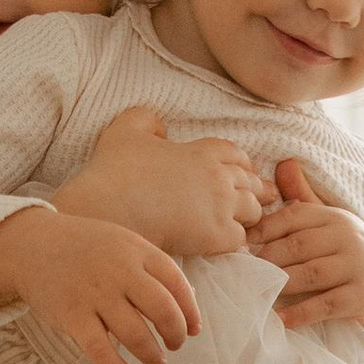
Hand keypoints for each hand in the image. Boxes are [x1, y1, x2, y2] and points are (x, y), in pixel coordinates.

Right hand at [0, 201, 200, 363]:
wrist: (31, 245)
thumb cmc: (85, 248)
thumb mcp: (122, 245)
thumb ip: (152, 269)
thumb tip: (188, 305)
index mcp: (137, 251)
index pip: (177, 284)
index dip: (191, 312)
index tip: (193, 330)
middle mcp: (119, 271)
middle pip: (163, 311)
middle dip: (175, 335)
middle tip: (174, 347)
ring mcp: (94, 293)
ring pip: (135, 334)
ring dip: (152, 355)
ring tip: (156, 362)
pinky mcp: (71, 315)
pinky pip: (99, 348)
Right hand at [60, 102, 272, 259]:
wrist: (108, 208)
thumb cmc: (114, 170)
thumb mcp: (126, 129)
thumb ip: (147, 120)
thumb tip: (162, 129)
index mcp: (202, 151)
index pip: (237, 155)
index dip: (242, 164)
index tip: (242, 173)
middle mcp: (218, 177)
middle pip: (250, 183)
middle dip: (252, 190)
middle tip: (255, 200)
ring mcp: (220, 207)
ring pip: (253, 211)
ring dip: (248, 216)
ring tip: (240, 223)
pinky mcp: (216, 236)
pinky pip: (240, 239)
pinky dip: (236, 242)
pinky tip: (227, 244)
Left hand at [247, 159, 363, 363]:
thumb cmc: (347, 257)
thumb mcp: (329, 226)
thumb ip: (304, 201)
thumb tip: (284, 163)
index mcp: (335, 217)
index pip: (294, 216)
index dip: (265, 228)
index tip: (243, 242)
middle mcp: (349, 237)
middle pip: (298, 246)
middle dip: (268, 259)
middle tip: (244, 271)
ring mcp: (357, 267)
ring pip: (310, 274)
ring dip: (280, 284)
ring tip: (259, 291)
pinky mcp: (361, 297)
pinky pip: (325, 305)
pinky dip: (301, 314)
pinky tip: (281, 319)